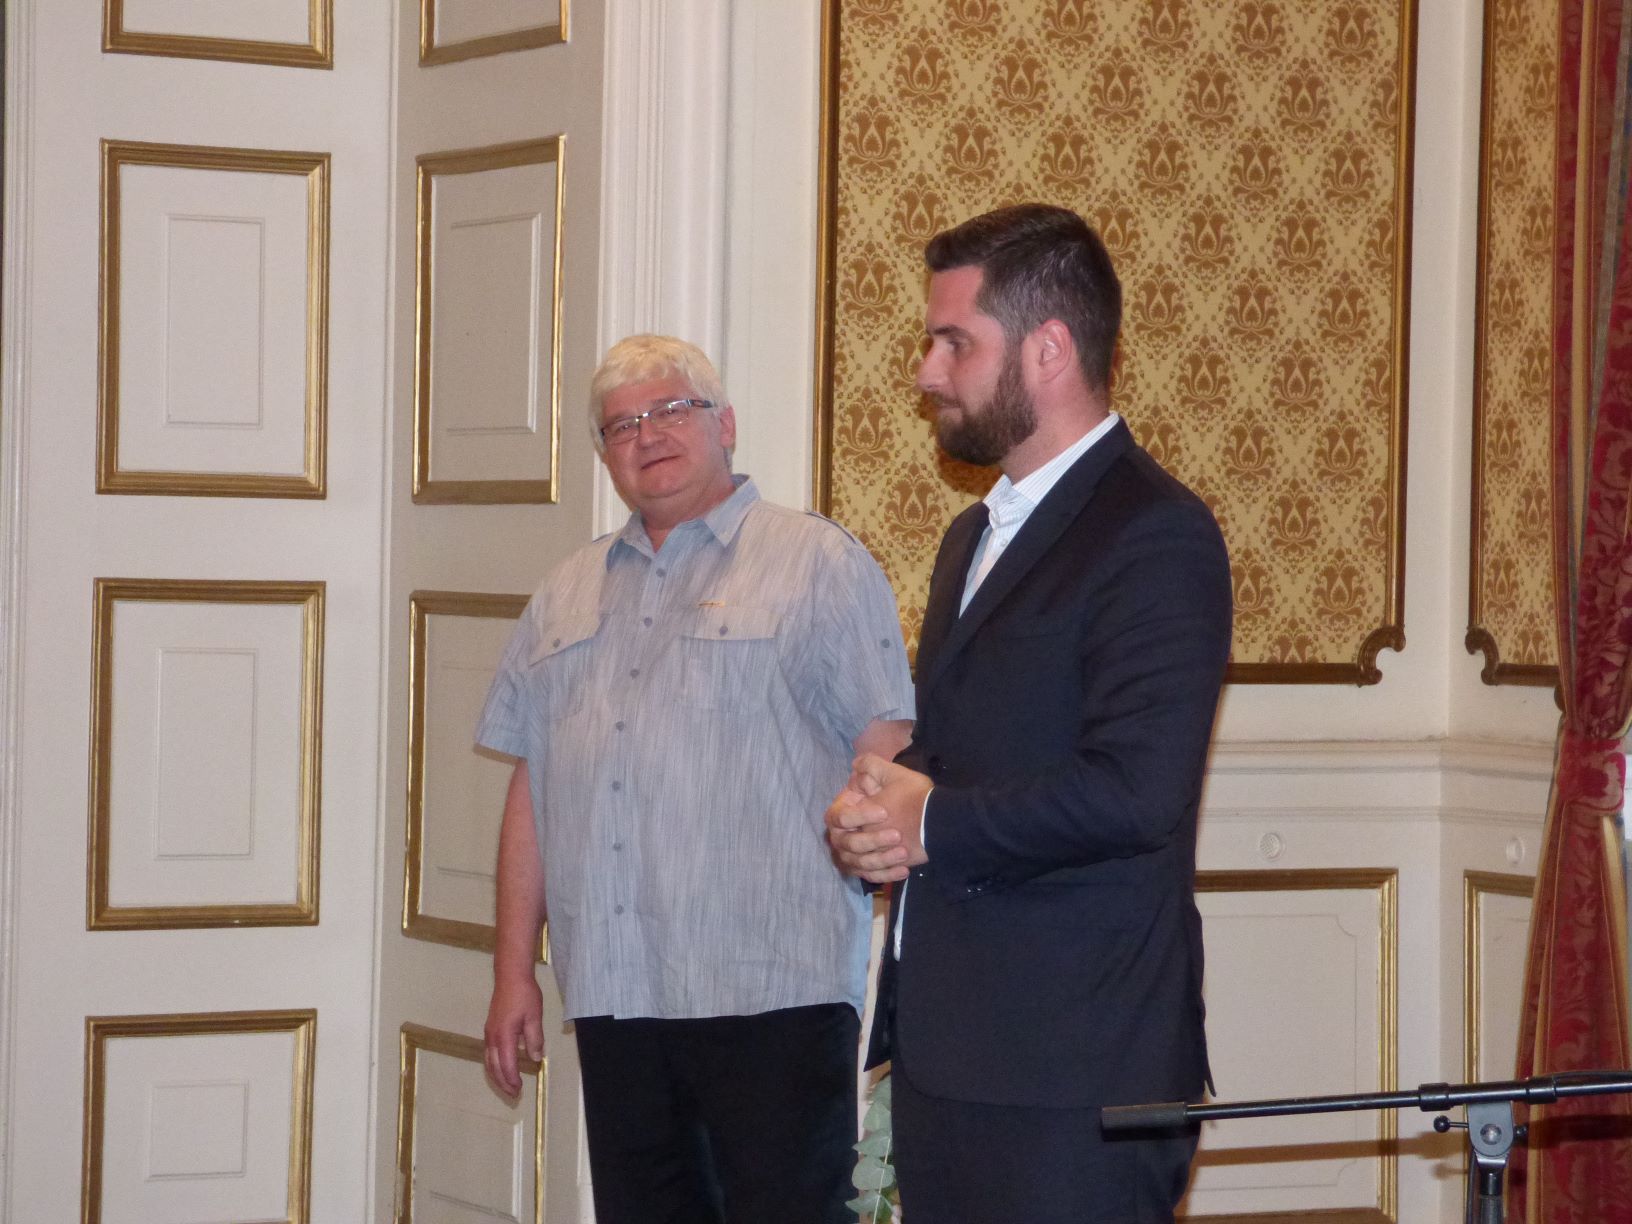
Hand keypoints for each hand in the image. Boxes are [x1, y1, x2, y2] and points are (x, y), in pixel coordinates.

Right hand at [483, 973, 543, 1097]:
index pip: (507, 1065)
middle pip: (494, 1067)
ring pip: (488, 1062)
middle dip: (503, 1083)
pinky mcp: (489, 1029)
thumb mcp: (534, 1017)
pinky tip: (500, 1068)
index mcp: (504, 1036)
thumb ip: (535, 1039)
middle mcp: (492, 1038)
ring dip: (496, 1076)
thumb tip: (536, 1058)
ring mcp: (489, 1033)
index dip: (512, 1080)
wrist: (510, 977)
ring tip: (507, 1086)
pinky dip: (493, 1066)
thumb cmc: (524, 995)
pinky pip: (488, 1054)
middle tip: (514, 1095)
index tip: (520, 1090)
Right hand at [825, 754, 931, 883]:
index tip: (885, 813)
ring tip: (903, 852)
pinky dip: (886, 874)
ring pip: (858, 863)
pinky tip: (903, 870)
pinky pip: (871, 876)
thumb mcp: (894, 777)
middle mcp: (846, 833)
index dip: (858, 816)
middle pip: (846, 844)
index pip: (838, 817)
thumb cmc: (912, 797)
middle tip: (897, 835)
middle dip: (871, 840)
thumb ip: (873, 766)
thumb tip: (856, 764)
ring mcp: (857, 853)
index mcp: (848, 809)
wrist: (932, 819)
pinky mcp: (871, 867)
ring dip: (881, 858)